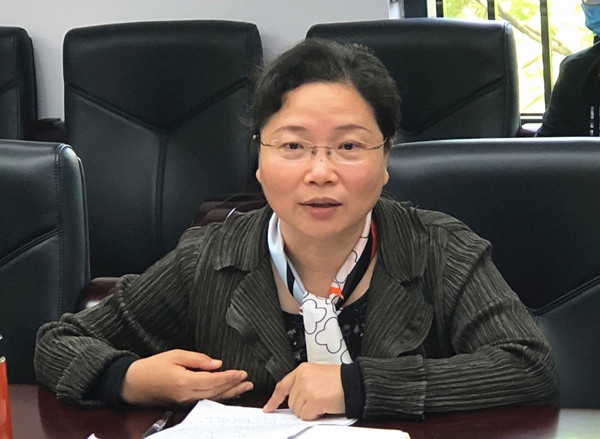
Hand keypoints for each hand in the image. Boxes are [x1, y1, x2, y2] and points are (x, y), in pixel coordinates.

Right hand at [120, 349, 252, 405]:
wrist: (133, 384)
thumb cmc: (152, 367)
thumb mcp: (175, 355)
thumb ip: (197, 359)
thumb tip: (217, 363)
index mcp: (184, 382)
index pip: (213, 381)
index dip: (229, 377)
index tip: (242, 372)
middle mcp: (186, 395)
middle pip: (216, 392)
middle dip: (233, 386)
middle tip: (249, 381)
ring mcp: (184, 402)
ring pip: (212, 398)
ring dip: (229, 393)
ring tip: (244, 388)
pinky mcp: (183, 403)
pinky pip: (205, 400)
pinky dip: (218, 396)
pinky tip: (227, 393)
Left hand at [263, 363, 344, 419]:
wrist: (355, 383)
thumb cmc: (340, 381)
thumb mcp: (317, 375)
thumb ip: (303, 384)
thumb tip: (293, 402)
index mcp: (302, 370)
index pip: (282, 386)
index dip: (274, 400)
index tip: (268, 408)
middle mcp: (302, 378)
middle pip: (291, 403)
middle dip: (302, 406)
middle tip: (318, 400)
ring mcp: (307, 389)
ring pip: (298, 411)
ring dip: (309, 411)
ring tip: (323, 401)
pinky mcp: (313, 400)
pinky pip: (306, 416)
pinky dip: (315, 416)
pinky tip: (324, 407)